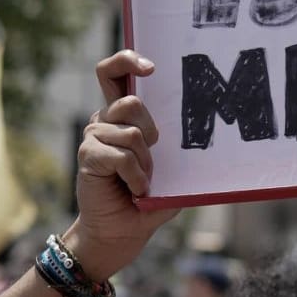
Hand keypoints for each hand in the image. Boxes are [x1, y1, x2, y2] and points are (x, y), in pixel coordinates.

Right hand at [63, 51, 179, 279]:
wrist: (119, 235)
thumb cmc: (145, 203)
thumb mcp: (169, 173)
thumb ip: (176, 151)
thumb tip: (209, 131)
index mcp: (121, 118)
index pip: (113, 73)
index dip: (127, 60)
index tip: (150, 68)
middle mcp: (104, 121)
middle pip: (132, 102)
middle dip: (151, 131)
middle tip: (151, 157)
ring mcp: (93, 137)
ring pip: (132, 133)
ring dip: (145, 164)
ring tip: (141, 183)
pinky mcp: (88, 156)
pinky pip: (122, 155)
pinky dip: (137, 177)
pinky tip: (135, 191)